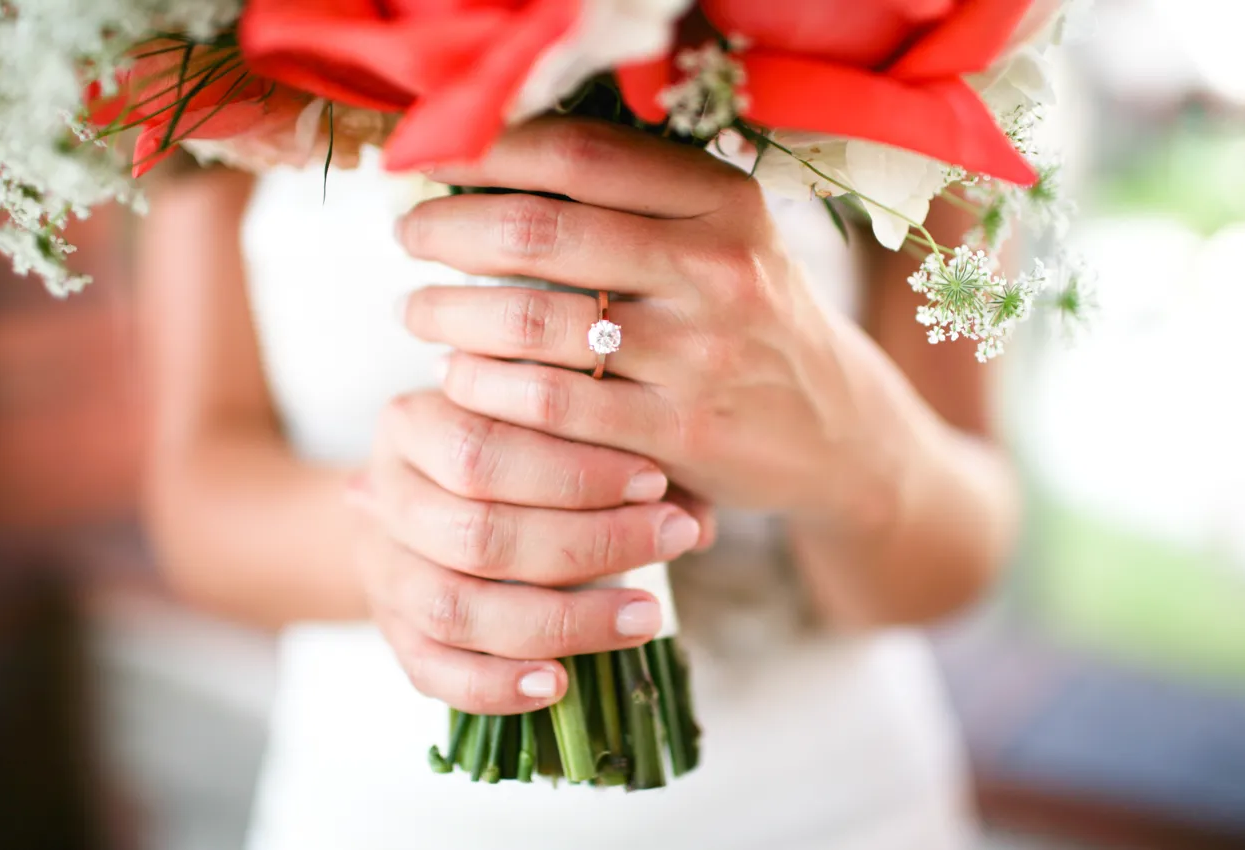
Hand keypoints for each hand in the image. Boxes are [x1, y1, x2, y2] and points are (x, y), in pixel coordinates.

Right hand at [346, 390, 711, 714]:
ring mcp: (383, 570)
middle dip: (589, 541)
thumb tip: (700, 518)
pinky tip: (559, 684)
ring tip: (645, 616)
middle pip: (476, 531)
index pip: (482, 447)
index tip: (655, 479)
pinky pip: (432, 672)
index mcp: (413, 423)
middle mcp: (384, 495)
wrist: (419, 506)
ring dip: (561, 620)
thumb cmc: (506, 458)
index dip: (572, 470)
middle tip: (673, 538)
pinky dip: (495, 685)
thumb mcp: (547, 433)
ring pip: (456, 607)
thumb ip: (613, 458)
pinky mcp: (393, 634)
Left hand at [398, 118, 935, 527]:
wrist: (836, 433)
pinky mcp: (679, 435)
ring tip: (418, 311)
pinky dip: (485, 388)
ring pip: (532, 322)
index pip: (575, 151)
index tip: (429, 158)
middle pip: (539, 230)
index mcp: (724, 201)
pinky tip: (460, 376)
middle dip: (446, 229)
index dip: (482, 150)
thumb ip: (638, 200)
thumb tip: (497, 161)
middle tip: (408, 237)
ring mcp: (700, 355)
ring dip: (450, 313)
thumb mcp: (728, 241)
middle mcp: (718, 268)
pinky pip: (548, 408)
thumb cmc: (753, 322)